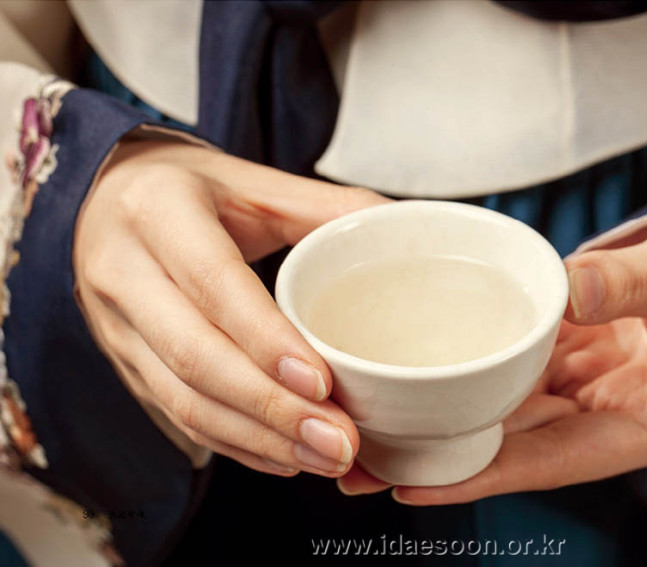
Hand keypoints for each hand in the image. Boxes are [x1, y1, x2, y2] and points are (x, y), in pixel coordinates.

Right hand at [74, 139, 389, 476]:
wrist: (105, 200)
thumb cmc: (190, 191)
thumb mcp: (253, 183)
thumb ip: (327, 205)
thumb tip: (403, 226)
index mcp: (159, 213)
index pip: (214, 284)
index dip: (266, 340)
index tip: (323, 384)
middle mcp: (124, 273)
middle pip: (195, 357)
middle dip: (272, 409)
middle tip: (340, 440)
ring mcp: (116, 327)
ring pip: (183, 400)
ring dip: (258, 439)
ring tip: (324, 457)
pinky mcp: (126, 364)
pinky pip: (177, 416)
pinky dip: (234, 443)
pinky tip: (284, 456)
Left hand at [338, 208, 646, 501]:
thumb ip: (633, 283)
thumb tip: (569, 290)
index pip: (552, 464)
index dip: (482, 477)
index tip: (414, 488)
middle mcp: (605, 424)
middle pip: (512, 452)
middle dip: (439, 460)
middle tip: (360, 465)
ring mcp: (582, 399)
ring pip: (499, 420)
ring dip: (439, 425)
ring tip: (366, 432)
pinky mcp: (564, 369)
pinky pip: (505, 382)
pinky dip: (461, 384)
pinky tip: (413, 384)